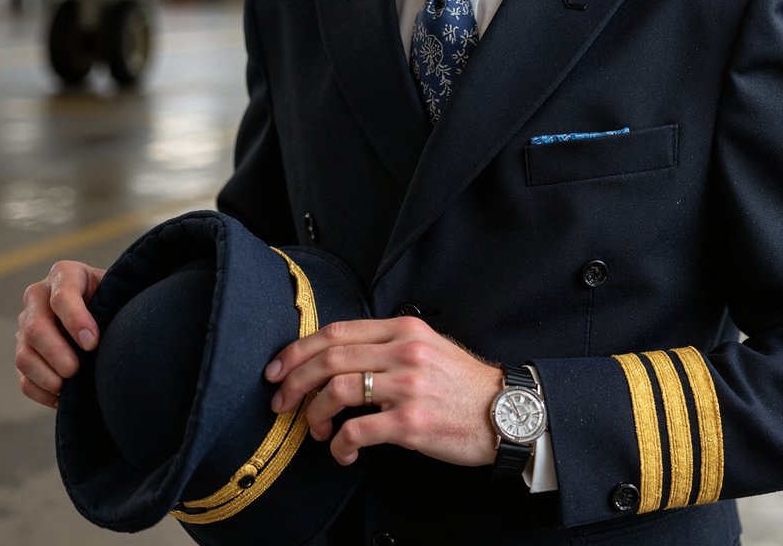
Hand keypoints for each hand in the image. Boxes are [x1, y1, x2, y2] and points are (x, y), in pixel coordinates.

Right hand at [15, 260, 105, 407]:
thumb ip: (116, 302)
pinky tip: (61, 397)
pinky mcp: (25, 351)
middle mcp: (39, 296)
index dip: (76, 321)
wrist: (105, 306)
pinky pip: (23, 377)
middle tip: (74, 370)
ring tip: (67, 387)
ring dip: (44, 374)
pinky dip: (40, 390)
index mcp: (65, 274)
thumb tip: (110, 335)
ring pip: (24, 354)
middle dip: (55, 352)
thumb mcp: (117, 291)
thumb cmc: (116, 297)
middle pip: (35, 327)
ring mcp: (27, 325)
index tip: (92, 343)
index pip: (62, 296)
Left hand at [265, 316, 500, 467]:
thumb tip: (338, 355)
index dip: (298, 350)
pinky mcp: (411, 423)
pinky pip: (357, 431)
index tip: (278, 368)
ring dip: (314, 414)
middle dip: (294, 381)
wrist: (504, 412)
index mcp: (403, 329)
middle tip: (280, 402)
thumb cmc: (462, 384)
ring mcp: (407, 386)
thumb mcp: (427, 346)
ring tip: (314, 429)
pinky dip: (338, 444)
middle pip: (329, 358)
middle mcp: (403, 351)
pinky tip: (341, 451)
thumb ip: (387, 344)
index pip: (336, 331)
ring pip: (336, 391)